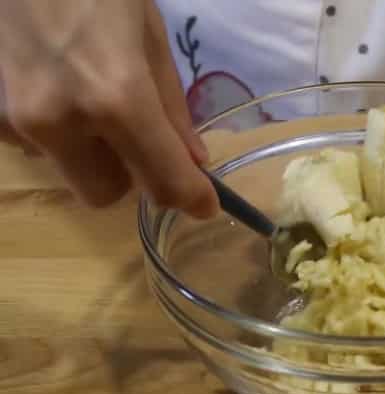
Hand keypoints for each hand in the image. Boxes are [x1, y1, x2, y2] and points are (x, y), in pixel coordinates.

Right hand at [0, 0, 217, 216]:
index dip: (189, 198)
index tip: (205, 204)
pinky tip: (66, 91)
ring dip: (95, 155)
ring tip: (99, 100)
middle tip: (143, 139)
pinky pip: (42, 149)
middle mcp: (62, 121)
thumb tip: (194, 162)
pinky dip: (63, 135)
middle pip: (105, 194)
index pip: (161, 179)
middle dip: (131, 177)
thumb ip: (172, 109)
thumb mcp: (150, 40)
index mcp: (115, 99)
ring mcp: (20, 120)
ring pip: (72, 174)